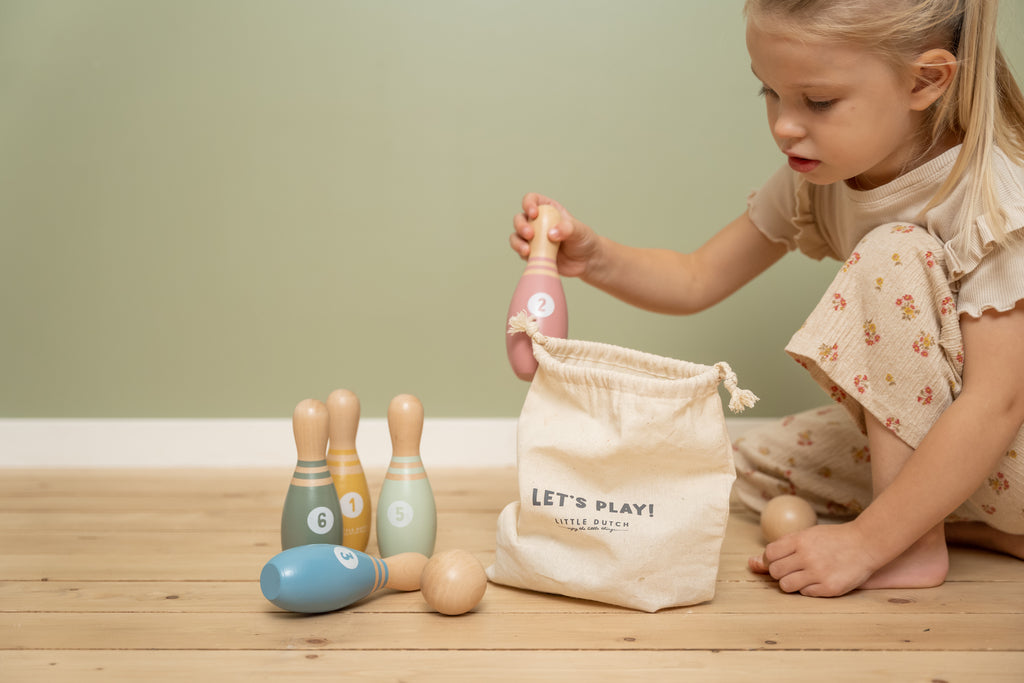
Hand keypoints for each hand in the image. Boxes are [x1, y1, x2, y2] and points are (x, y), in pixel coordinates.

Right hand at [510, 193, 599, 278]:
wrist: (586, 261)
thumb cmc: (584, 241)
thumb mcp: (580, 231)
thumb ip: (568, 228)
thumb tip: (551, 234)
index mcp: (548, 210)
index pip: (532, 200)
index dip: (529, 204)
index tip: (534, 213)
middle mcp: (538, 223)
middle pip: (520, 218)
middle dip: (521, 225)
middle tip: (530, 234)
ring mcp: (534, 239)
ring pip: (516, 236)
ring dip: (518, 242)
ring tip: (527, 251)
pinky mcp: (532, 253)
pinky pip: (521, 252)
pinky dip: (522, 255)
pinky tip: (530, 258)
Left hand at [748, 522, 882, 596]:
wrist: (866, 544)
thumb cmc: (832, 540)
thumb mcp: (806, 536)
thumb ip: (780, 549)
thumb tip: (750, 563)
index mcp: (799, 540)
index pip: (769, 554)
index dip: (771, 559)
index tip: (781, 560)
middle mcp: (806, 556)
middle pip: (774, 571)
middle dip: (779, 572)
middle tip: (793, 569)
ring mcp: (818, 573)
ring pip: (785, 585)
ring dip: (790, 583)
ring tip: (803, 576)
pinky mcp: (829, 588)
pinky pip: (805, 593)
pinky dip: (808, 589)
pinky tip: (818, 581)